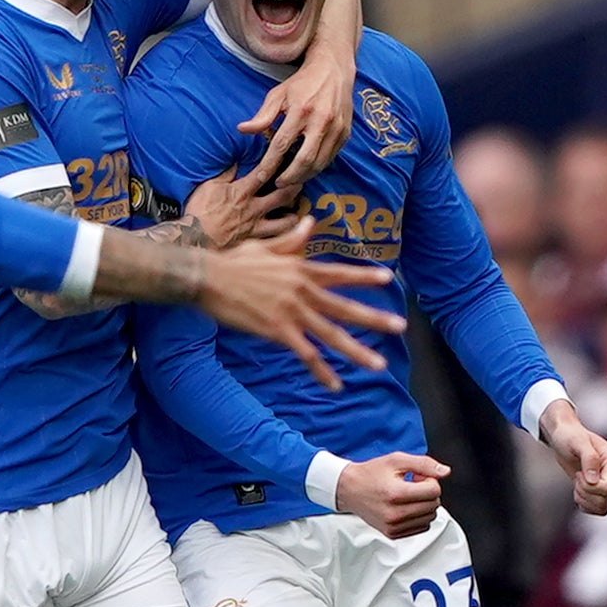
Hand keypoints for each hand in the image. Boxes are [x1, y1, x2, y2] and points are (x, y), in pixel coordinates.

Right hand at [180, 159, 301, 249]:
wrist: (193, 240)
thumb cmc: (198, 213)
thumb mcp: (208, 187)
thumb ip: (225, 173)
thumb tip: (236, 159)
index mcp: (242, 192)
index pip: (264, 173)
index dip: (278, 162)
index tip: (288, 154)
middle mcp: (253, 209)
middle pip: (282, 196)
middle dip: (295, 187)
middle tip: (301, 182)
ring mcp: (256, 228)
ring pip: (285, 222)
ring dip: (294, 218)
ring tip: (299, 214)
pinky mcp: (254, 244)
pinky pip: (275, 242)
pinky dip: (285, 240)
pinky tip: (291, 239)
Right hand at [195, 216, 403, 389]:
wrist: (207, 277)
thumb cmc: (233, 262)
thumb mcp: (266, 247)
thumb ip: (292, 240)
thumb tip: (311, 221)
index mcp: (301, 270)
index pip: (340, 274)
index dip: (365, 276)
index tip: (389, 279)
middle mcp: (303, 291)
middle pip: (345, 307)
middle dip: (374, 318)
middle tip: (400, 327)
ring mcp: (292, 312)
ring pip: (332, 335)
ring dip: (357, 351)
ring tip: (378, 364)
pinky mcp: (278, 331)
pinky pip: (306, 354)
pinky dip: (322, 370)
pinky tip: (336, 384)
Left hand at [238, 50, 353, 187]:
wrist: (334, 69)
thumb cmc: (302, 83)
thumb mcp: (278, 94)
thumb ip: (262, 116)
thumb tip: (242, 129)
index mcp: (301, 110)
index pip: (281, 144)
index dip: (269, 164)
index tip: (260, 176)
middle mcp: (321, 121)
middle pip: (304, 160)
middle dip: (289, 177)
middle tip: (278, 184)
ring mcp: (336, 128)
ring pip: (320, 163)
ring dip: (304, 176)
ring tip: (291, 181)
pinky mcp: (346, 133)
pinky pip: (331, 158)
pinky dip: (317, 168)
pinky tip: (306, 170)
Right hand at [334, 452, 447, 538]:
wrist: (348, 489)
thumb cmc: (371, 474)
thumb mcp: (397, 460)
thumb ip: (424, 463)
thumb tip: (445, 472)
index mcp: (396, 494)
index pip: (434, 491)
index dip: (430, 480)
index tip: (418, 476)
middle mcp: (394, 513)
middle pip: (434, 505)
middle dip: (428, 492)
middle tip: (413, 484)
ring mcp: (393, 526)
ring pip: (430, 517)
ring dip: (425, 505)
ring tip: (408, 496)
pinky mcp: (392, 534)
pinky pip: (421, 527)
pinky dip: (419, 516)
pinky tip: (406, 506)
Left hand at [540, 399, 606, 515]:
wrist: (565, 437)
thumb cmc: (570, 437)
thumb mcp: (576, 442)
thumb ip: (588, 458)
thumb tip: (594, 480)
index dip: (588, 486)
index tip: (579, 473)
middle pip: (604, 500)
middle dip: (585, 492)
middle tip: (577, 477)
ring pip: (602, 508)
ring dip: (584, 500)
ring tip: (578, 484)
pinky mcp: (604, 491)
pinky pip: (598, 510)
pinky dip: (584, 504)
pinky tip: (579, 490)